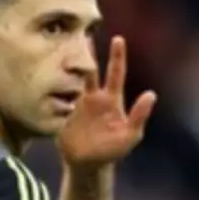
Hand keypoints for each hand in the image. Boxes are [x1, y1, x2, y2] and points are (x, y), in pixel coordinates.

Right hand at [57, 36, 156, 169]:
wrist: (88, 166)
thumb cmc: (113, 151)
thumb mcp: (130, 135)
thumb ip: (139, 115)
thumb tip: (152, 94)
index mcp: (111, 100)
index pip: (116, 73)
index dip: (118, 56)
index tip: (118, 38)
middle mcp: (94, 97)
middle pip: (91, 70)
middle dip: (89, 53)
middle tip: (84, 33)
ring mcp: (77, 104)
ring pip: (73, 79)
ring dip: (68, 65)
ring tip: (62, 49)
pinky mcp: (63, 113)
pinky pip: (58, 96)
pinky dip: (54, 85)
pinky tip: (46, 72)